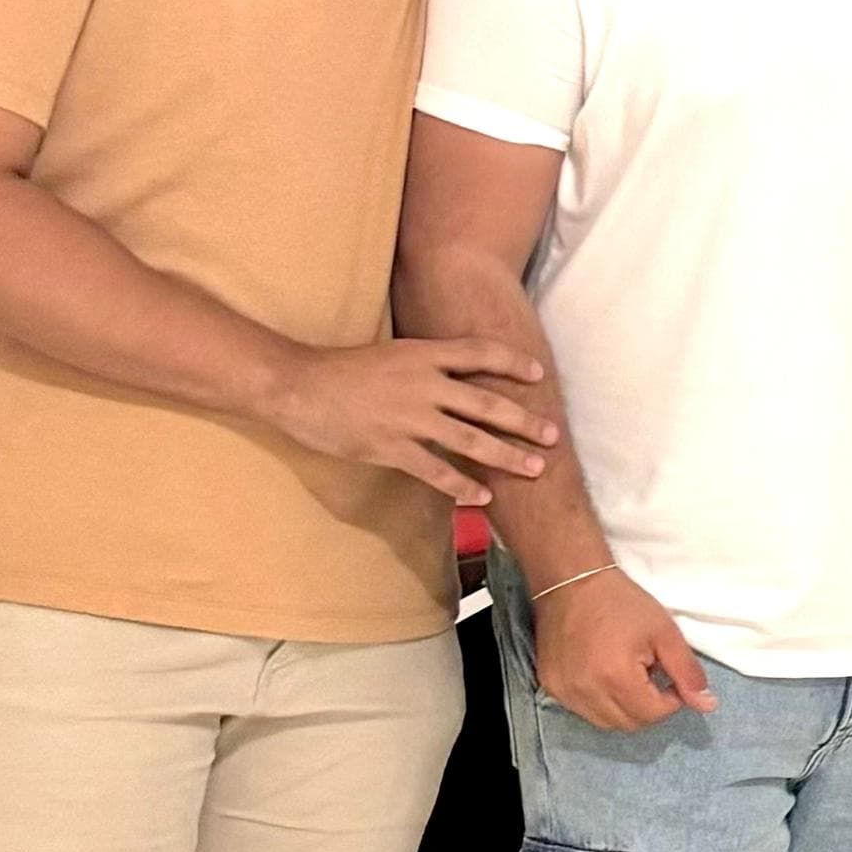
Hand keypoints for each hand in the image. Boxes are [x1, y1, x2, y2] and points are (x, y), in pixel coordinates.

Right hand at [268, 337, 556, 506]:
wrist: (297, 385)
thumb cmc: (343, 370)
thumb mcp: (392, 355)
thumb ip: (426, 364)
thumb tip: (462, 375)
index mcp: (421, 355)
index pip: (478, 353)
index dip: (512, 362)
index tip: (539, 374)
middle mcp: (422, 384)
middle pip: (486, 402)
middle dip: (524, 420)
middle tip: (554, 435)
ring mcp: (408, 418)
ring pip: (469, 440)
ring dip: (506, 456)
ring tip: (535, 468)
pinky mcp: (390, 447)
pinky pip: (436, 471)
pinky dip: (463, 486)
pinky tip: (484, 498)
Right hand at [528, 568, 713, 727]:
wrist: (570, 582)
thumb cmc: (622, 604)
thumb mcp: (665, 633)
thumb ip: (687, 673)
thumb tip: (707, 706)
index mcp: (615, 677)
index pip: (653, 714)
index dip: (670, 700)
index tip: (669, 677)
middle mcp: (585, 692)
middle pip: (630, 724)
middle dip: (649, 707)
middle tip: (649, 674)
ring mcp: (563, 692)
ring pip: (606, 722)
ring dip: (625, 708)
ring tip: (627, 675)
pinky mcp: (550, 686)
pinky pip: (583, 711)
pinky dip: (601, 703)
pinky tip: (604, 676)